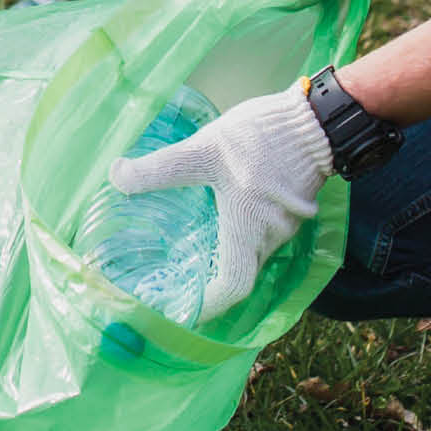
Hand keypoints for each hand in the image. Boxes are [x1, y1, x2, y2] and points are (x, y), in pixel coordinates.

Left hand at [103, 87, 334, 319]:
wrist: (313, 120)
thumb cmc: (260, 138)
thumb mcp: (204, 150)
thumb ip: (161, 168)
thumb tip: (117, 176)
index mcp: (248, 229)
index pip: (232, 286)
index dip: (211, 305)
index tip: (187, 310)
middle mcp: (271, 235)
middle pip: (242, 272)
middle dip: (214, 280)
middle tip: (183, 276)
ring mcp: (286, 224)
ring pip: (254, 252)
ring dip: (229, 254)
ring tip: (198, 246)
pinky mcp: (293, 208)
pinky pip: (265, 234)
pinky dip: (243, 235)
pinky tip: (224, 216)